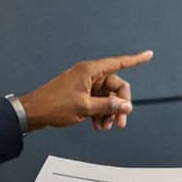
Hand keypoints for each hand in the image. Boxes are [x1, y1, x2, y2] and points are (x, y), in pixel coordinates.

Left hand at [17, 50, 152, 131]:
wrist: (33, 112)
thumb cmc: (54, 105)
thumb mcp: (85, 108)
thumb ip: (108, 106)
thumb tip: (126, 106)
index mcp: (90, 71)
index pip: (119, 62)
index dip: (136, 59)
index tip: (149, 55)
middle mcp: (88, 75)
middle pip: (115, 86)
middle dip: (119, 104)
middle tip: (119, 122)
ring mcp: (84, 84)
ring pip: (106, 96)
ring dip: (108, 111)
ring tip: (106, 126)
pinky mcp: (79, 94)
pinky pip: (96, 101)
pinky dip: (99, 112)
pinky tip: (98, 125)